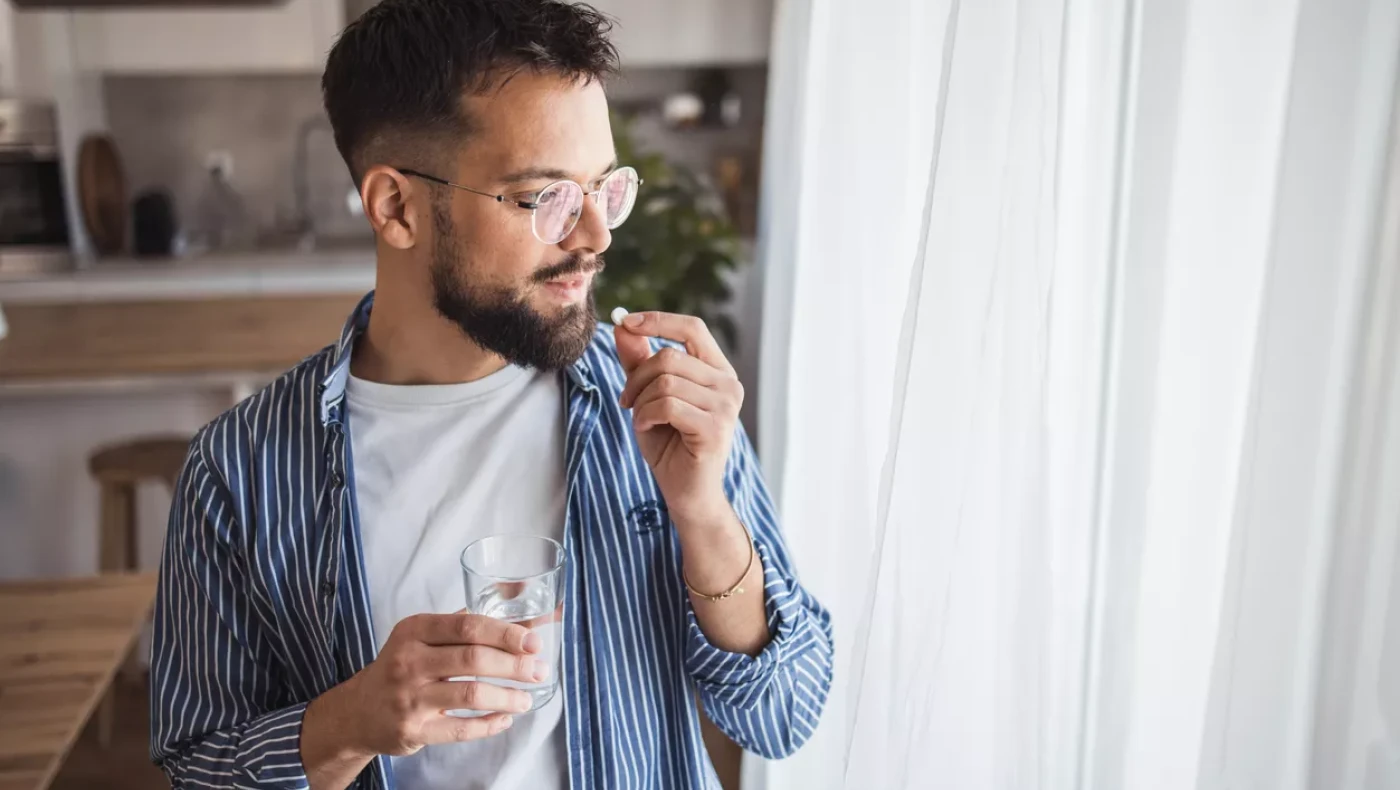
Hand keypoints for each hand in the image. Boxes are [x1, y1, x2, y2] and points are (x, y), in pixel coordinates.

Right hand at [302, 613, 545, 772]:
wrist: (358, 711)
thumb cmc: (401, 667)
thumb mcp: (421, 637)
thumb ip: (464, 626)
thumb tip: (521, 620)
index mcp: (414, 631)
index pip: (467, 626)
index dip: (505, 633)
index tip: (534, 642)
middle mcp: (409, 661)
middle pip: (473, 658)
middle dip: (514, 665)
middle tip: (539, 671)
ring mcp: (410, 698)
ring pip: (471, 694)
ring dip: (507, 697)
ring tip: (527, 699)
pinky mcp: (413, 730)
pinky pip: (461, 728)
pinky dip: (489, 724)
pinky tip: (505, 719)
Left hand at [615, 312, 743, 519]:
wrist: (686, 492)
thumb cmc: (669, 443)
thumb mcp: (649, 395)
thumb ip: (639, 360)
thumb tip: (621, 325)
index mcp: (718, 371)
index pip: (692, 328)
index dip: (658, 320)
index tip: (627, 322)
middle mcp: (729, 384)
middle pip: (670, 356)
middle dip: (637, 377)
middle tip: (626, 400)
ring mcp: (726, 407)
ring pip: (665, 381)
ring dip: (640, 401)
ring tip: (641, 419)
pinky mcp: (715, 428)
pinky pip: (666, 406)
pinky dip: (645, 416)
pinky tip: (647, 429)